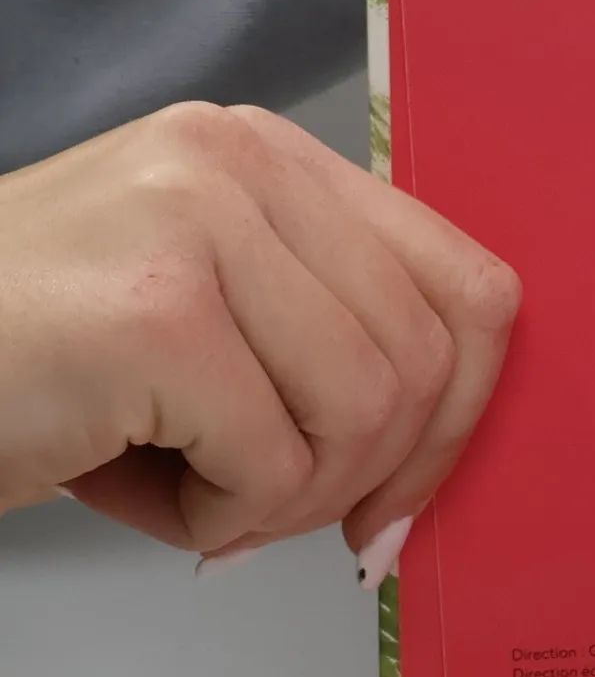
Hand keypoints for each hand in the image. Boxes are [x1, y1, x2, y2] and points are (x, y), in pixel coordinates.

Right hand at [0, 103, 519, 580]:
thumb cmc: (32, 365)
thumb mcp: (209, 317)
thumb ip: (328, 339)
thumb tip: (441, 451)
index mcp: (272, 157)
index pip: (468, 281)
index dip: (466, 408)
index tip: (409, 491)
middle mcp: (240, 161)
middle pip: (428, 357)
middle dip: (367, 473)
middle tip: (269, 507)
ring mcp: (194, 224)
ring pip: (364, 414)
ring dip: (285, 499)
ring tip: (188, 484)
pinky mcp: (153, 315)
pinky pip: (276, 466)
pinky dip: (219, 519)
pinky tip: (136, 485)